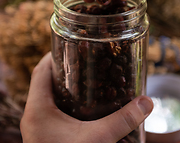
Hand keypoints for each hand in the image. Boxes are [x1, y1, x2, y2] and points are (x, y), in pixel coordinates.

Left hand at [20, 52, 152, 142]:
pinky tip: (82, 107)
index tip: (70, 46)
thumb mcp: (97, 140)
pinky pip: (51, 113)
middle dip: (62, 69)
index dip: (53, 55)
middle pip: (44, 82)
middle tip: (84, 61)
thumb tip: (147, 102)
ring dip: (63, 87)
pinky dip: (64, 104)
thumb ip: (122, 120)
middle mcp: (32, 116)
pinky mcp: (44, 138)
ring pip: (47, 98)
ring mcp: (37, 128)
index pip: (40, 71)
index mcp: (36, 109)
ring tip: (84, 79)